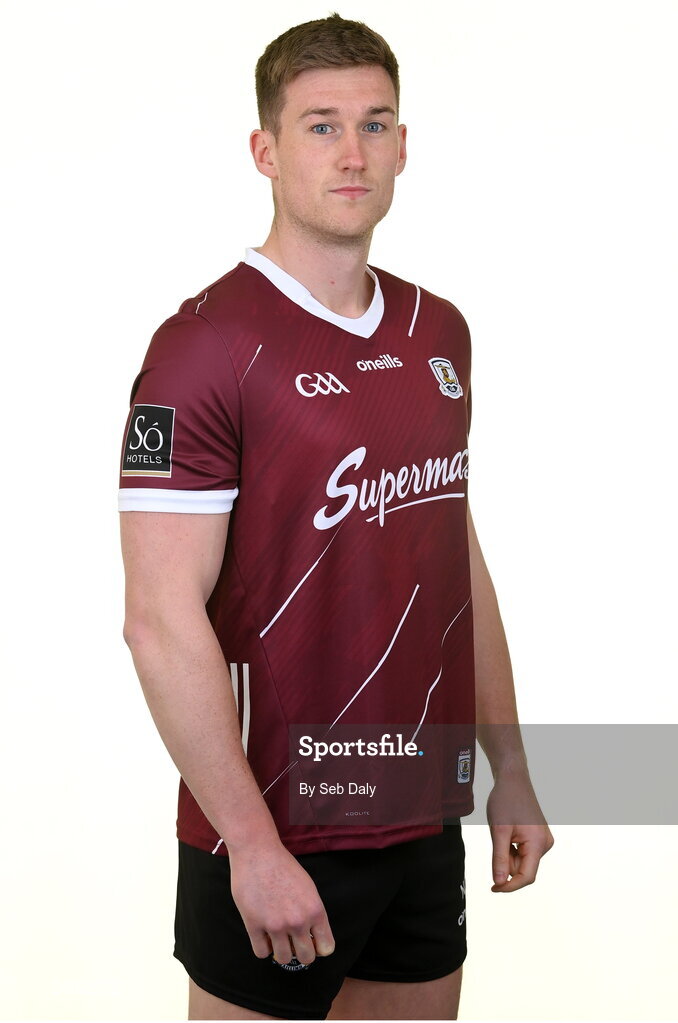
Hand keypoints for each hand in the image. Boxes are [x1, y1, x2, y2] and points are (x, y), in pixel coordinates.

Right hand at [228, 840, 335, 964]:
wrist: (258, 852)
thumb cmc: (283, 866)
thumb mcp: (308, 888)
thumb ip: (311, 912)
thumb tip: (312, 936)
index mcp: (315, 910)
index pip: (326, 948)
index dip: (318, 947)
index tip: (311, 941)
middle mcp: (298, 921)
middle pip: (306, 958)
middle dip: (300, 952)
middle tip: (293, 941)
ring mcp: (275, 925)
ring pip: (283, 959)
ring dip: (280, 950)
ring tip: (277, 937)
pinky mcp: (254, 925)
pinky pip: (261, 952)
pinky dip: (263, 947)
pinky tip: (263, 934)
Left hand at [486, 769, 553, 891]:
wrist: (512, 779)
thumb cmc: (505, 801)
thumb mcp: (498, 831)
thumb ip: (500, 859)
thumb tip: (500, 883)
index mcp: (538, 844)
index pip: (527, 877)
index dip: (510, 886)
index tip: (493, 889)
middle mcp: (545, 844)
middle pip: (523, 868)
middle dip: (506, 861)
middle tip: (497, 839)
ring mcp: (543, 840)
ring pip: (522, 860)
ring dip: (508, 853)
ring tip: (503, 831)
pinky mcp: (538, 836)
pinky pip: (523, 851)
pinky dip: (512, 846)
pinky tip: (508, 830)